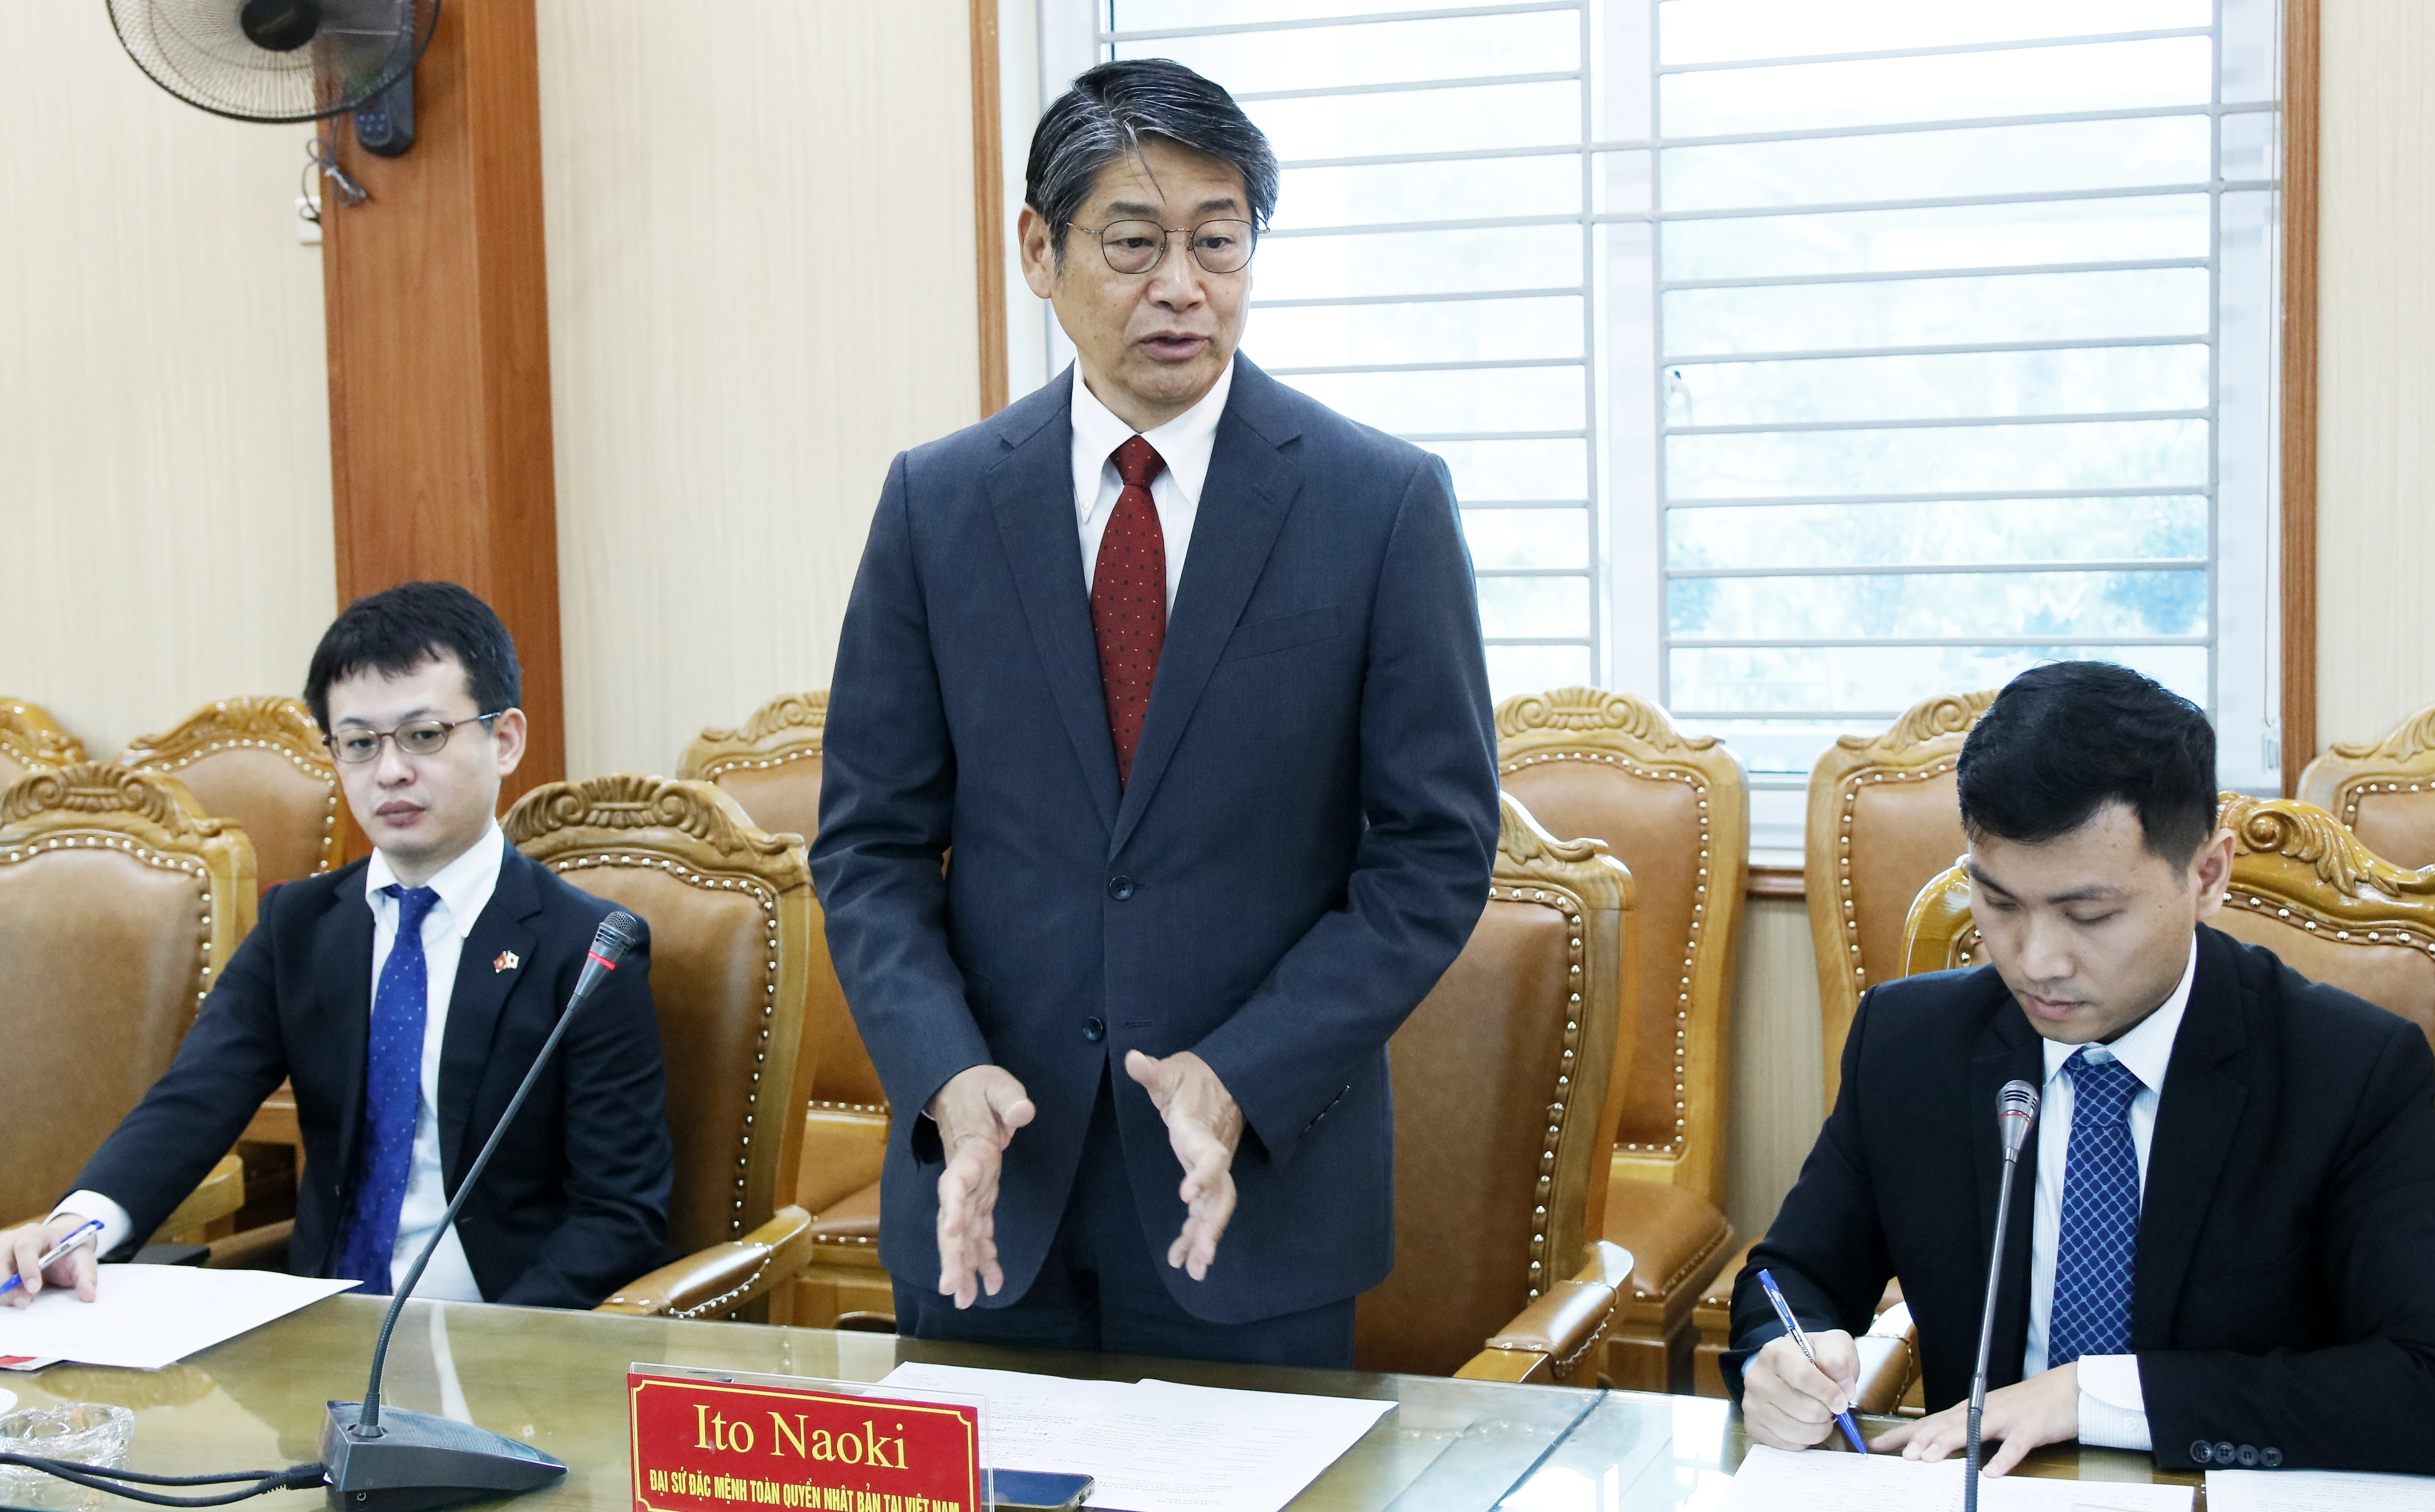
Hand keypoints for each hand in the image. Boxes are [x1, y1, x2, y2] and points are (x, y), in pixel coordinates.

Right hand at [3, 1214, 98, 1307]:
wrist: (58, 1250)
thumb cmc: (68, 1254)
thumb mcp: (82, 1261)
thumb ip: (86, 1276)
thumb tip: (90, 1296)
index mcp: (35, 1233)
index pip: (25, 1247)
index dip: (27, 1268)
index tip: (34, 1289)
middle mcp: (12, 1240)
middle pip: (1, 1262)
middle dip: (10, 1286)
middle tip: (24, 1302)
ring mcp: (0, 1252)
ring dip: (4, 1291)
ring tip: (21, 1300)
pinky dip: (2, 1292)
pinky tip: (14, 1297)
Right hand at [928, 1065, 1034, 1308]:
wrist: (961, 1090)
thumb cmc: (980, 1088)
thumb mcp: (997, 1085)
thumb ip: (1008, 1099)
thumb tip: (1022, 1112)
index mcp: (968, 1154)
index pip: (955, 1184)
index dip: (953, 1207)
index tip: (954, 1230)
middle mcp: (964, 1180)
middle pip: (953, 1222)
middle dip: (952, 1256)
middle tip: (952, 1289)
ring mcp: (970, 1192)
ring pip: (963, 1236)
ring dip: (963, 1267)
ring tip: (964, 1301)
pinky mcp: (980, 1197)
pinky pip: (980, 1233)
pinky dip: (984, 1259)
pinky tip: (990, 1284)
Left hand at [1123, 1050, 1242, 1280]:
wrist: (1225, 1080)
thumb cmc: (1194, 1077)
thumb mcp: (1172, 1070)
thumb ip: (1153, 1070)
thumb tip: (1134, 1058)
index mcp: (1200, 1133)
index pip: (1209, 1157)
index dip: (1202, 1176)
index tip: (1186, 1196)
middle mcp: (1211, 1157)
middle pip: (1221, 1196)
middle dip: (1212, 1227)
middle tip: (1202, 1257)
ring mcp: (1211, 1171)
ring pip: (1215, 1211)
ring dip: (1206, 1240)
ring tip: (1196, 1271)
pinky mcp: (1205, 1179)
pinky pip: (1204, 1213)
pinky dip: (1195, 1236)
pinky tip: (1183, 1260)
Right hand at [1740, 1331, 1859, 1450]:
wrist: (1789, 1370)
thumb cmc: (1813, 1358)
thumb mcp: (1833, 1345)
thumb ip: (1840, 1360)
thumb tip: (1844, 1389)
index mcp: (1774, 1353)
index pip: (1803, 1377)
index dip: (1828, 1393)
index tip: (1842, 1401)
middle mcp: (1756, 1378)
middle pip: (1805, 1410)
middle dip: (1826, 1413)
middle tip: (1829, 1408)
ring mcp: (1751, 1404)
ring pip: (1797, 1431)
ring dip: (1818, 1429)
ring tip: (1820, 1417)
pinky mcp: (1753, 1426)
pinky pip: (1787, 1445)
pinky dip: (1803, 1440)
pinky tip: (1804, 1425)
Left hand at [1871, 1362, 2080, 1474]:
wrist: (2065, 1390)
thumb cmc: (2024, 1407)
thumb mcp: (1989, 1416)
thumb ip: (1965, 1430)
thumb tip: (1935, 1447)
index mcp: (1970, 1410)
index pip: (1929, 1422)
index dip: (1903, 1434)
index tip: (1878, 1445)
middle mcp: (1982, 1410)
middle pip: (1945, 1425)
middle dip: (1920, 1440)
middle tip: (1900, 1455)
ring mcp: (2006, 1418)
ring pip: (1971, 1430)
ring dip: (1948, 1444)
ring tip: (1928, 1459)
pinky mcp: (2030, 1428)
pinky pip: (2015, 1446)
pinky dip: (2003, 1460)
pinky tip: (1991, 1473)